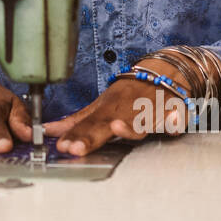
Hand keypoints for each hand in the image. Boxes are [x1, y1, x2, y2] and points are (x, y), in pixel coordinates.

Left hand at [43, 62, 191, 155]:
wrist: (163, 73)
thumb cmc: (129, 95)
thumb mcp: (100, 106)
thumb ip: (77, 122)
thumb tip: (47, 131)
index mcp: (108, 109)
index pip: (88, 124)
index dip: (75, 135)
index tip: (62, 146)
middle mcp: (125, 109)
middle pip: (106, 124)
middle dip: (91, 136)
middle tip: (76, 147)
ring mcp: (148, 110)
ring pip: (138, 121)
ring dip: (129, 127)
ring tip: (117, 128)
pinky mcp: (171, 111)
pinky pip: (173, 118)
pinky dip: (174, 119)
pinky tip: (172, 122)